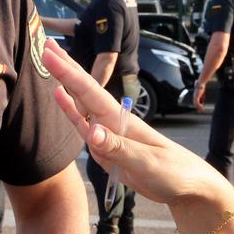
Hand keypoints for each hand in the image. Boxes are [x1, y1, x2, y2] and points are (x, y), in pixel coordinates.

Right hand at [42, 40, 221, 206]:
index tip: (49, 54)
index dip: (68, 73)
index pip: (90, 91)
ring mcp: (108, 134)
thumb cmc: (174, 172)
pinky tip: (60, 96)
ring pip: (81, 103)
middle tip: (45, 45)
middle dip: (66, 68)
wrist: (188, 188)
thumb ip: (118, 148)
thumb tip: (90, 131)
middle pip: (84, 90)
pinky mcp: (105, 150)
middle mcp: (112, 121)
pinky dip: (70, 110)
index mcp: (121, 119)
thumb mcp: (147, 162)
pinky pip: (83, 126)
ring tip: (50, 62)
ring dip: (65, 83)